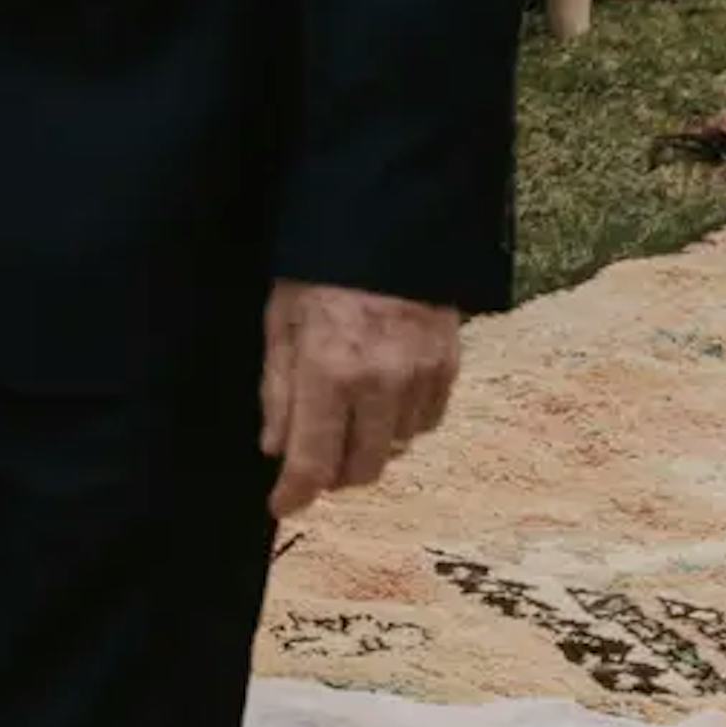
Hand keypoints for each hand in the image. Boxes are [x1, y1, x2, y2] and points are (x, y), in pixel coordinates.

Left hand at [258, 281, 461, 515]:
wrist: (390, 219)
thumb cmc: (320, 266)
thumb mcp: (281, 318)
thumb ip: (278, 388)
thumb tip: (275, 449)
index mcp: (330, 371)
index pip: (313, 461)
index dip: (295, 494)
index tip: (281, 506)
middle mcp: (381, 383)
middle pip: (361, 468)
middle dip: (332, 473)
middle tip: (313, 458)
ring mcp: (422, 377)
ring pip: (396, 449)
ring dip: (368, 446)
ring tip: (346, 419)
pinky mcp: (450, 366)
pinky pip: (426, 422)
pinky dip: (402, 423)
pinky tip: (382, 400)